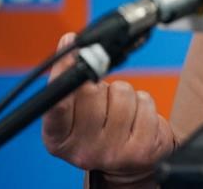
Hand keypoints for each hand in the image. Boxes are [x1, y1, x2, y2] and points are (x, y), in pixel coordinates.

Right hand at [41, 33, 174, 179]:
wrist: (131, 161)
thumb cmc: (101, 128)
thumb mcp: (76, 113)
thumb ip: (71, 84)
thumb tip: (70, 42)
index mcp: (58, 140)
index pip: (56, 105)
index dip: (62, 73)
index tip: (70, 47)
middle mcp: (82, 151)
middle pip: (92, 91)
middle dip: (100, 86)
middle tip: (102, 101)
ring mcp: (112, 152)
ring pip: (122, 93)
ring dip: (125, 94)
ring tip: (121, 112)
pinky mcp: (141, 150)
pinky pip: (145, 102)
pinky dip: (144, 104)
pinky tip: (138, 119)